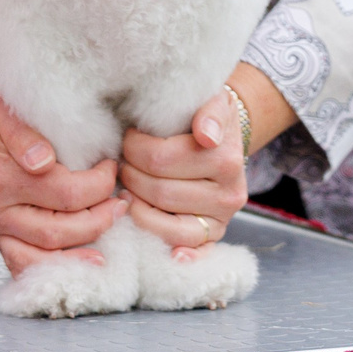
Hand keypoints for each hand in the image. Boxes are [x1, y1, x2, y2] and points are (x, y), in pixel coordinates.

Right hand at [0, 79, 128, 275]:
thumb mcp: (2, 111)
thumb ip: (23, 135)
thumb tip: (43, 161)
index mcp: (2, 177)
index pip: (64, 193)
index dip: (98, 184)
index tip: (111, 168)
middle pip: (58, 230)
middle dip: (98, 220)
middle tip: (120, 204)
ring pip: (41, 256)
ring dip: (78, 254)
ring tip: (106, 245)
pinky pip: (21, 264)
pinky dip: (49, 269)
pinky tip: (73, 266)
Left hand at [120, 89, 248, 256]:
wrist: (223, 137)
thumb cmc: (203, 117)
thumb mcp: (210, 100)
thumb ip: (209, 111)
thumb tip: (206, 135)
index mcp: (226, 158)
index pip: (160, 159)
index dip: (134, 147)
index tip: (130, 136)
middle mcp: (229, 193)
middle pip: (159, 192)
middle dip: (131, 174)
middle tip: (123, 161)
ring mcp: (222, 219)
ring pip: (165, 224)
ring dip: (137, 205)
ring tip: (128, 186)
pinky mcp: (213, 237)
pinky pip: (189, 250)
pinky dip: (172, 250)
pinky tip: (162, 248)